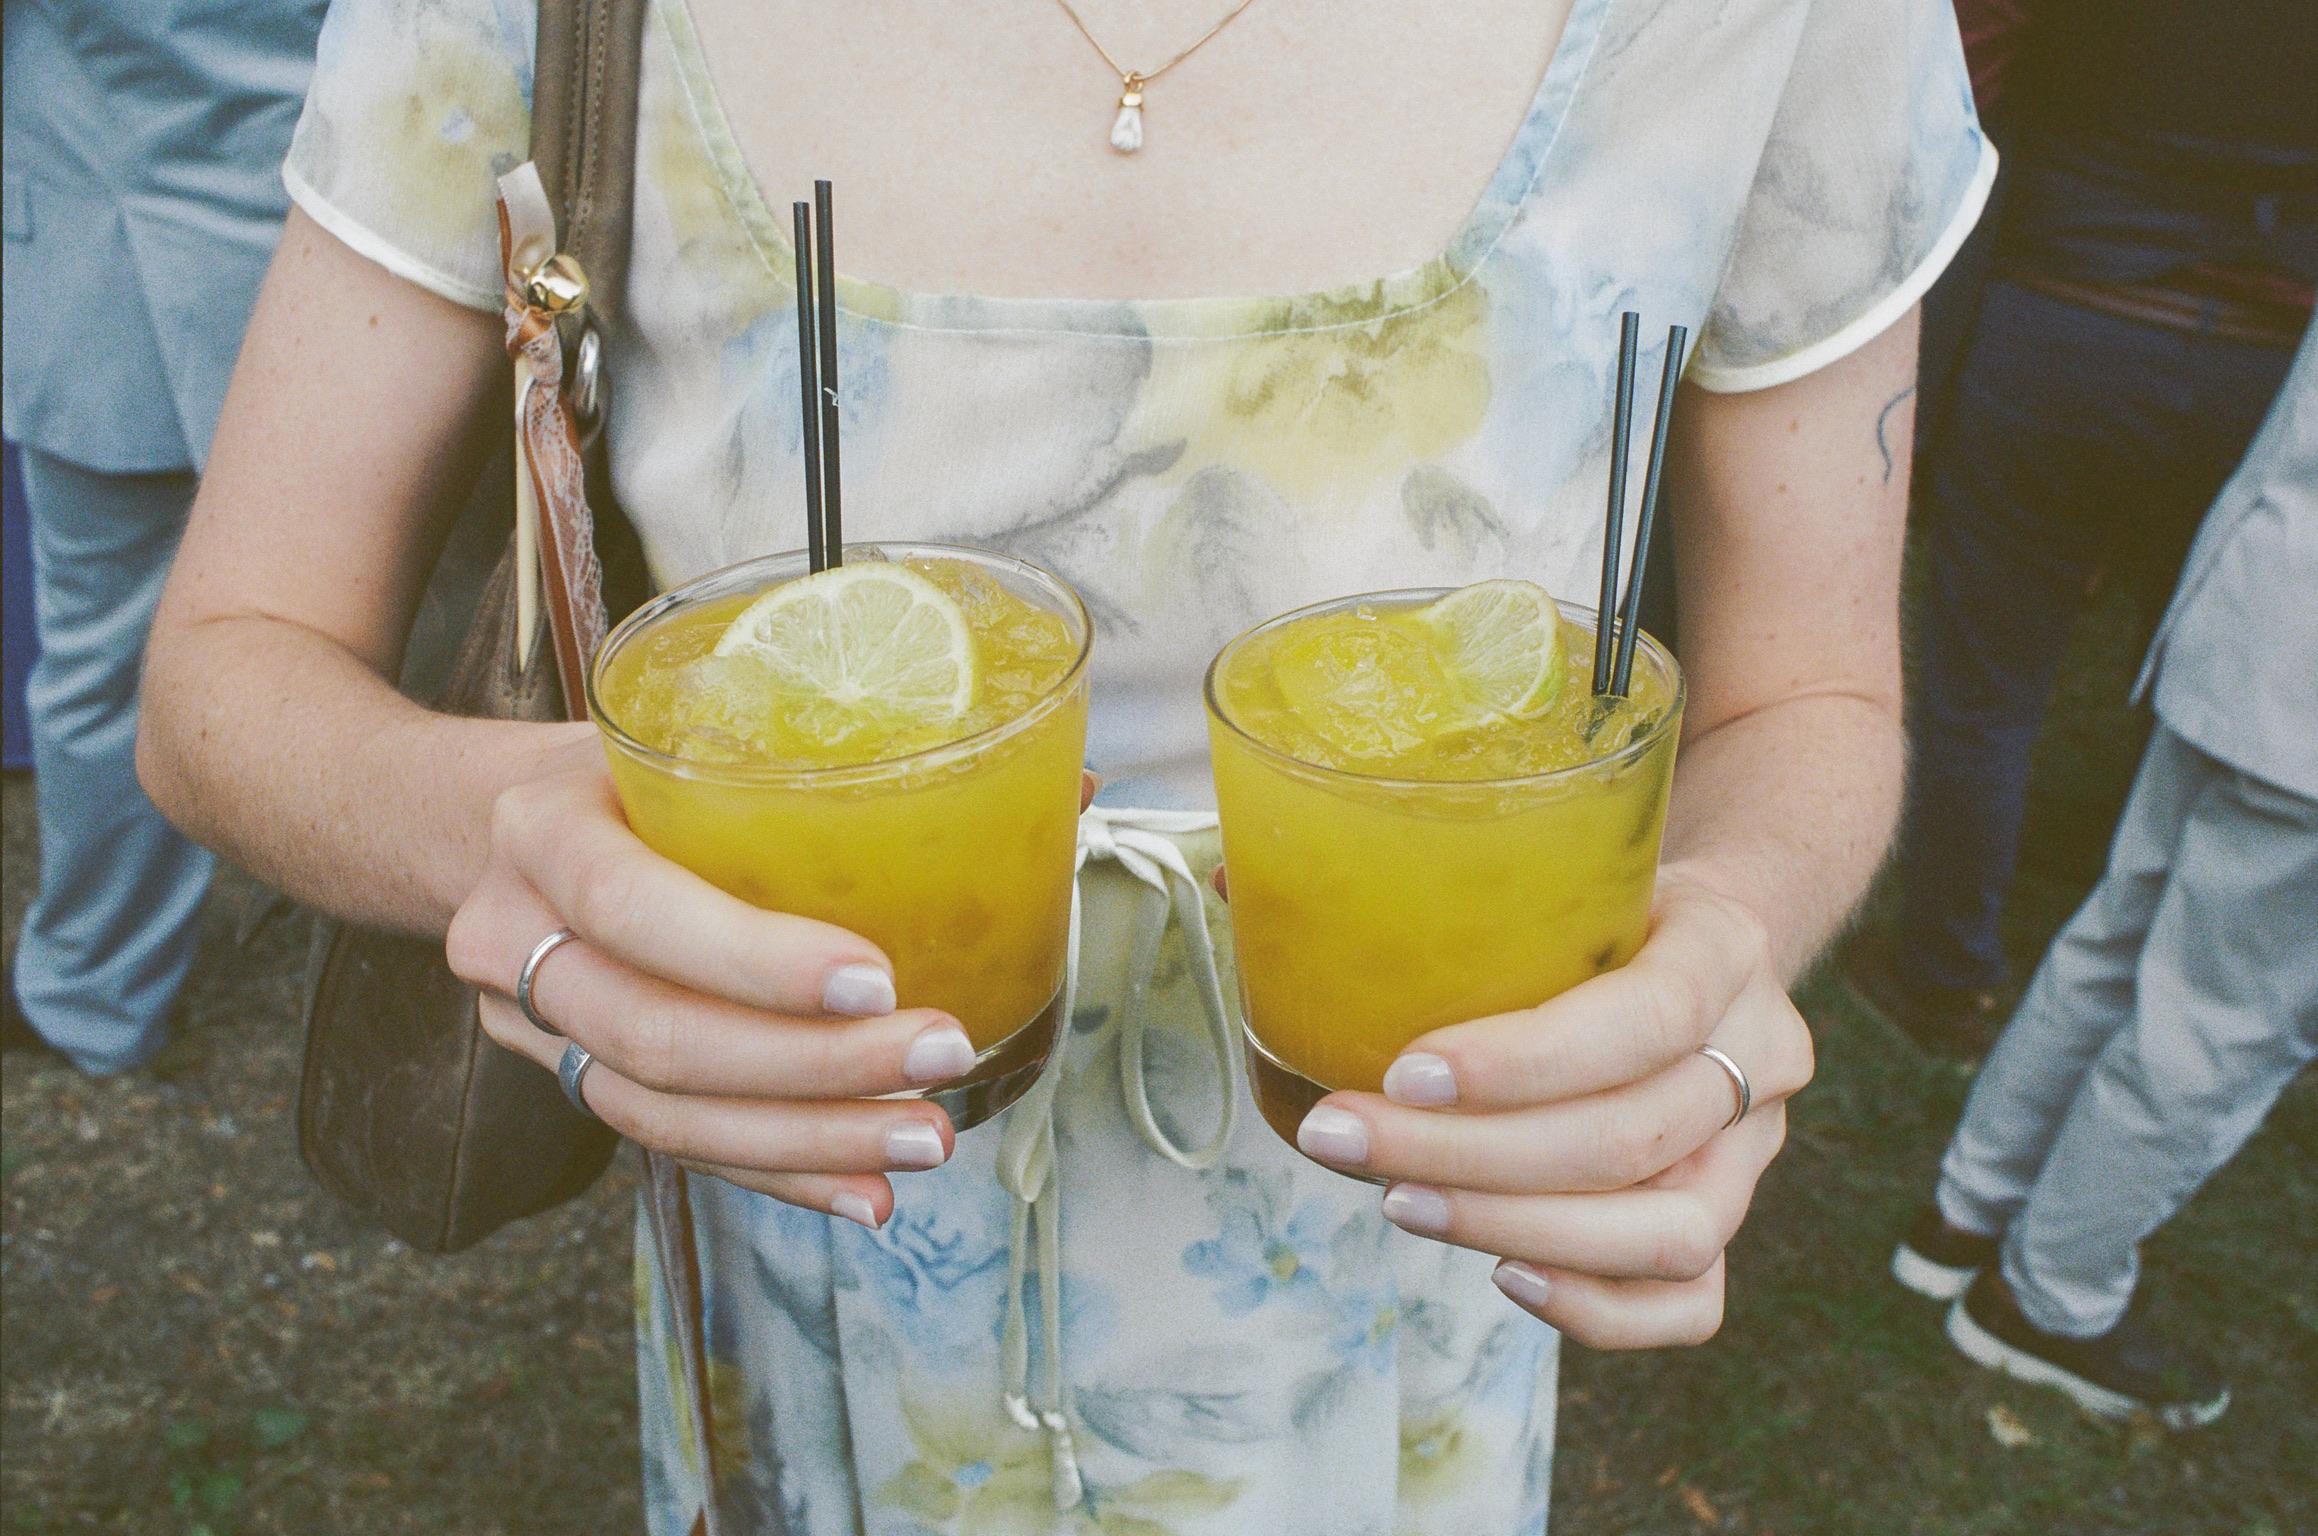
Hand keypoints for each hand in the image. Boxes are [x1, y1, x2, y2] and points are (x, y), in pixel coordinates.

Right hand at [448, 732, 1096, 1230]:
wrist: (490, 825)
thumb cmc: (630, 764)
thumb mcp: (703, 730)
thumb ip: (855, 761)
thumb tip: (1063, 785)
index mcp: (543, 824)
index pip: (635, 905)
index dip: (755, 957)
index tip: (878, 977)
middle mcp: (516, 935)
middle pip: (662, 1035)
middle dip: (815, 1066)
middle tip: (944, 1053)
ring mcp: (530, 1025)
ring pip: (665, 1116)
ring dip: (809, 1141)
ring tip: (927, 1139)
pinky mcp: (572, 1081)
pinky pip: (676, 1151)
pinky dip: (780, 1178)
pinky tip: (867, 1196)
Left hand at [1286, 869, 1813, 1347]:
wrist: (1705, 927)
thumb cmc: (1594, 893)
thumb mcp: (1548, 856)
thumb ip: (1424, 874)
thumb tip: (1229, 879)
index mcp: (1725, 941)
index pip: (1644, 1020)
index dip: (1523, 1061)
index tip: (1404, 1068)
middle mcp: (1764, 1049)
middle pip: (1633, 1137)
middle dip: (1471, 1155)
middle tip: (1347, 1137)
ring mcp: (1758, 1149)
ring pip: (1671, 1233)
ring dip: (1516, 1227)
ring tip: (1400, 1201)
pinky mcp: (1731, 1217)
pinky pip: (1689, 1302)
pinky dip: (1591, 1305)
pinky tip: (1497, 1268)